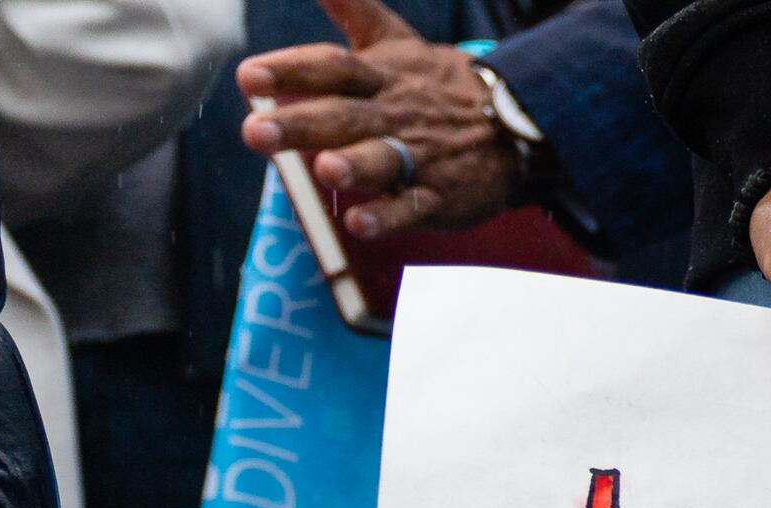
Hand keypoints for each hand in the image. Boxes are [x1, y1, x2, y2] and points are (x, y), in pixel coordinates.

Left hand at [236, 0, 525, 241]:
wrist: (520, 126)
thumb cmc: (441, 86)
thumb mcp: (397, 41)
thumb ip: (352, 8)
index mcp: (380, 76)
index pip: (331, 66)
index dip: (291, 70)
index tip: (250, 78)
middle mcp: (394, 114)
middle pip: (344, 115)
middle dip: (301, 125)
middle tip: (256, 132)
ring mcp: (420, 157)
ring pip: (383, 159)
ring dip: (354, 165)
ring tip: (325, 170)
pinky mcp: (442, 196)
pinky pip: (414, 207)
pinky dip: (388, 216)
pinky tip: (359, 223)